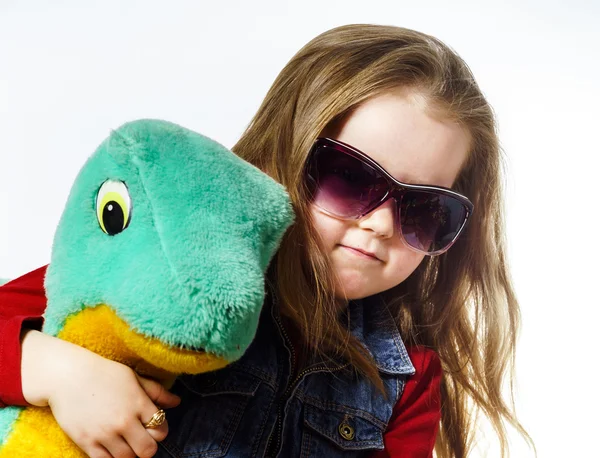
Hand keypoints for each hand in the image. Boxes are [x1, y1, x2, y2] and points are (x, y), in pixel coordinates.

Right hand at [21, 330, 180, 457]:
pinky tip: (110, 446)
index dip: (159, 431)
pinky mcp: (86, 442)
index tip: (151, 426)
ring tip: (124, 440)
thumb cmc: (104, 373)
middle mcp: (124, 421)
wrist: (68, 376)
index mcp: (138, 404)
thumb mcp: (134, 377)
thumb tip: (176, 402)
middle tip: (140, 438)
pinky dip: (111, 457)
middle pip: (147, 450)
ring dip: (129, 452)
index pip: (161, 430)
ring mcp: (105, 433)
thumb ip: (157, 392)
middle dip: (147, 446)